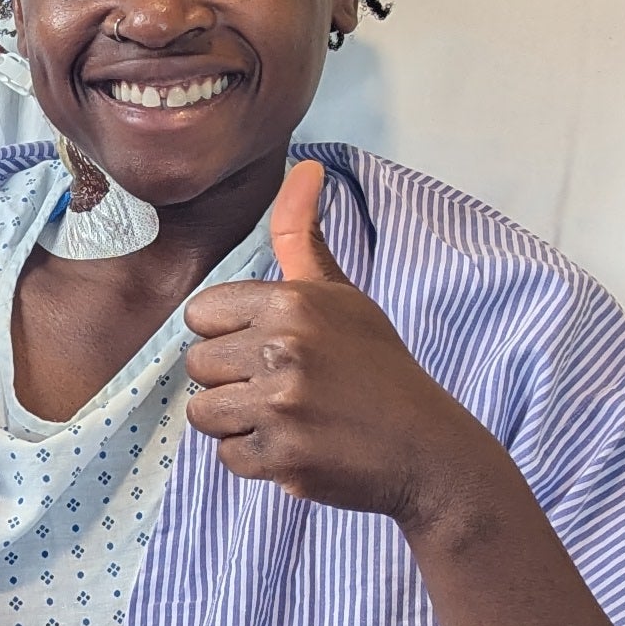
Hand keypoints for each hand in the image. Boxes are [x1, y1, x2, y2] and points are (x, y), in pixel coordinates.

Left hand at [182, 161, 491, 530]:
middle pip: (197, 364)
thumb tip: (305, 165)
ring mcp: (283, 403)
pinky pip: (228, 457)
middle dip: (232, 381)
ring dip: (238, 422)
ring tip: (287, 417)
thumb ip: (303, 236)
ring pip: (203, 412)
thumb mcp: (343, 296)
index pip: (201, 314)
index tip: (269, 349)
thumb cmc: (377, 368)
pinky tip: (298, 446)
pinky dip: (257, 461)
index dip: (229, 336)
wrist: (427, 448)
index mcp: (292, 301)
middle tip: (285, 388)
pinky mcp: (283, 454)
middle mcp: (284, 346)